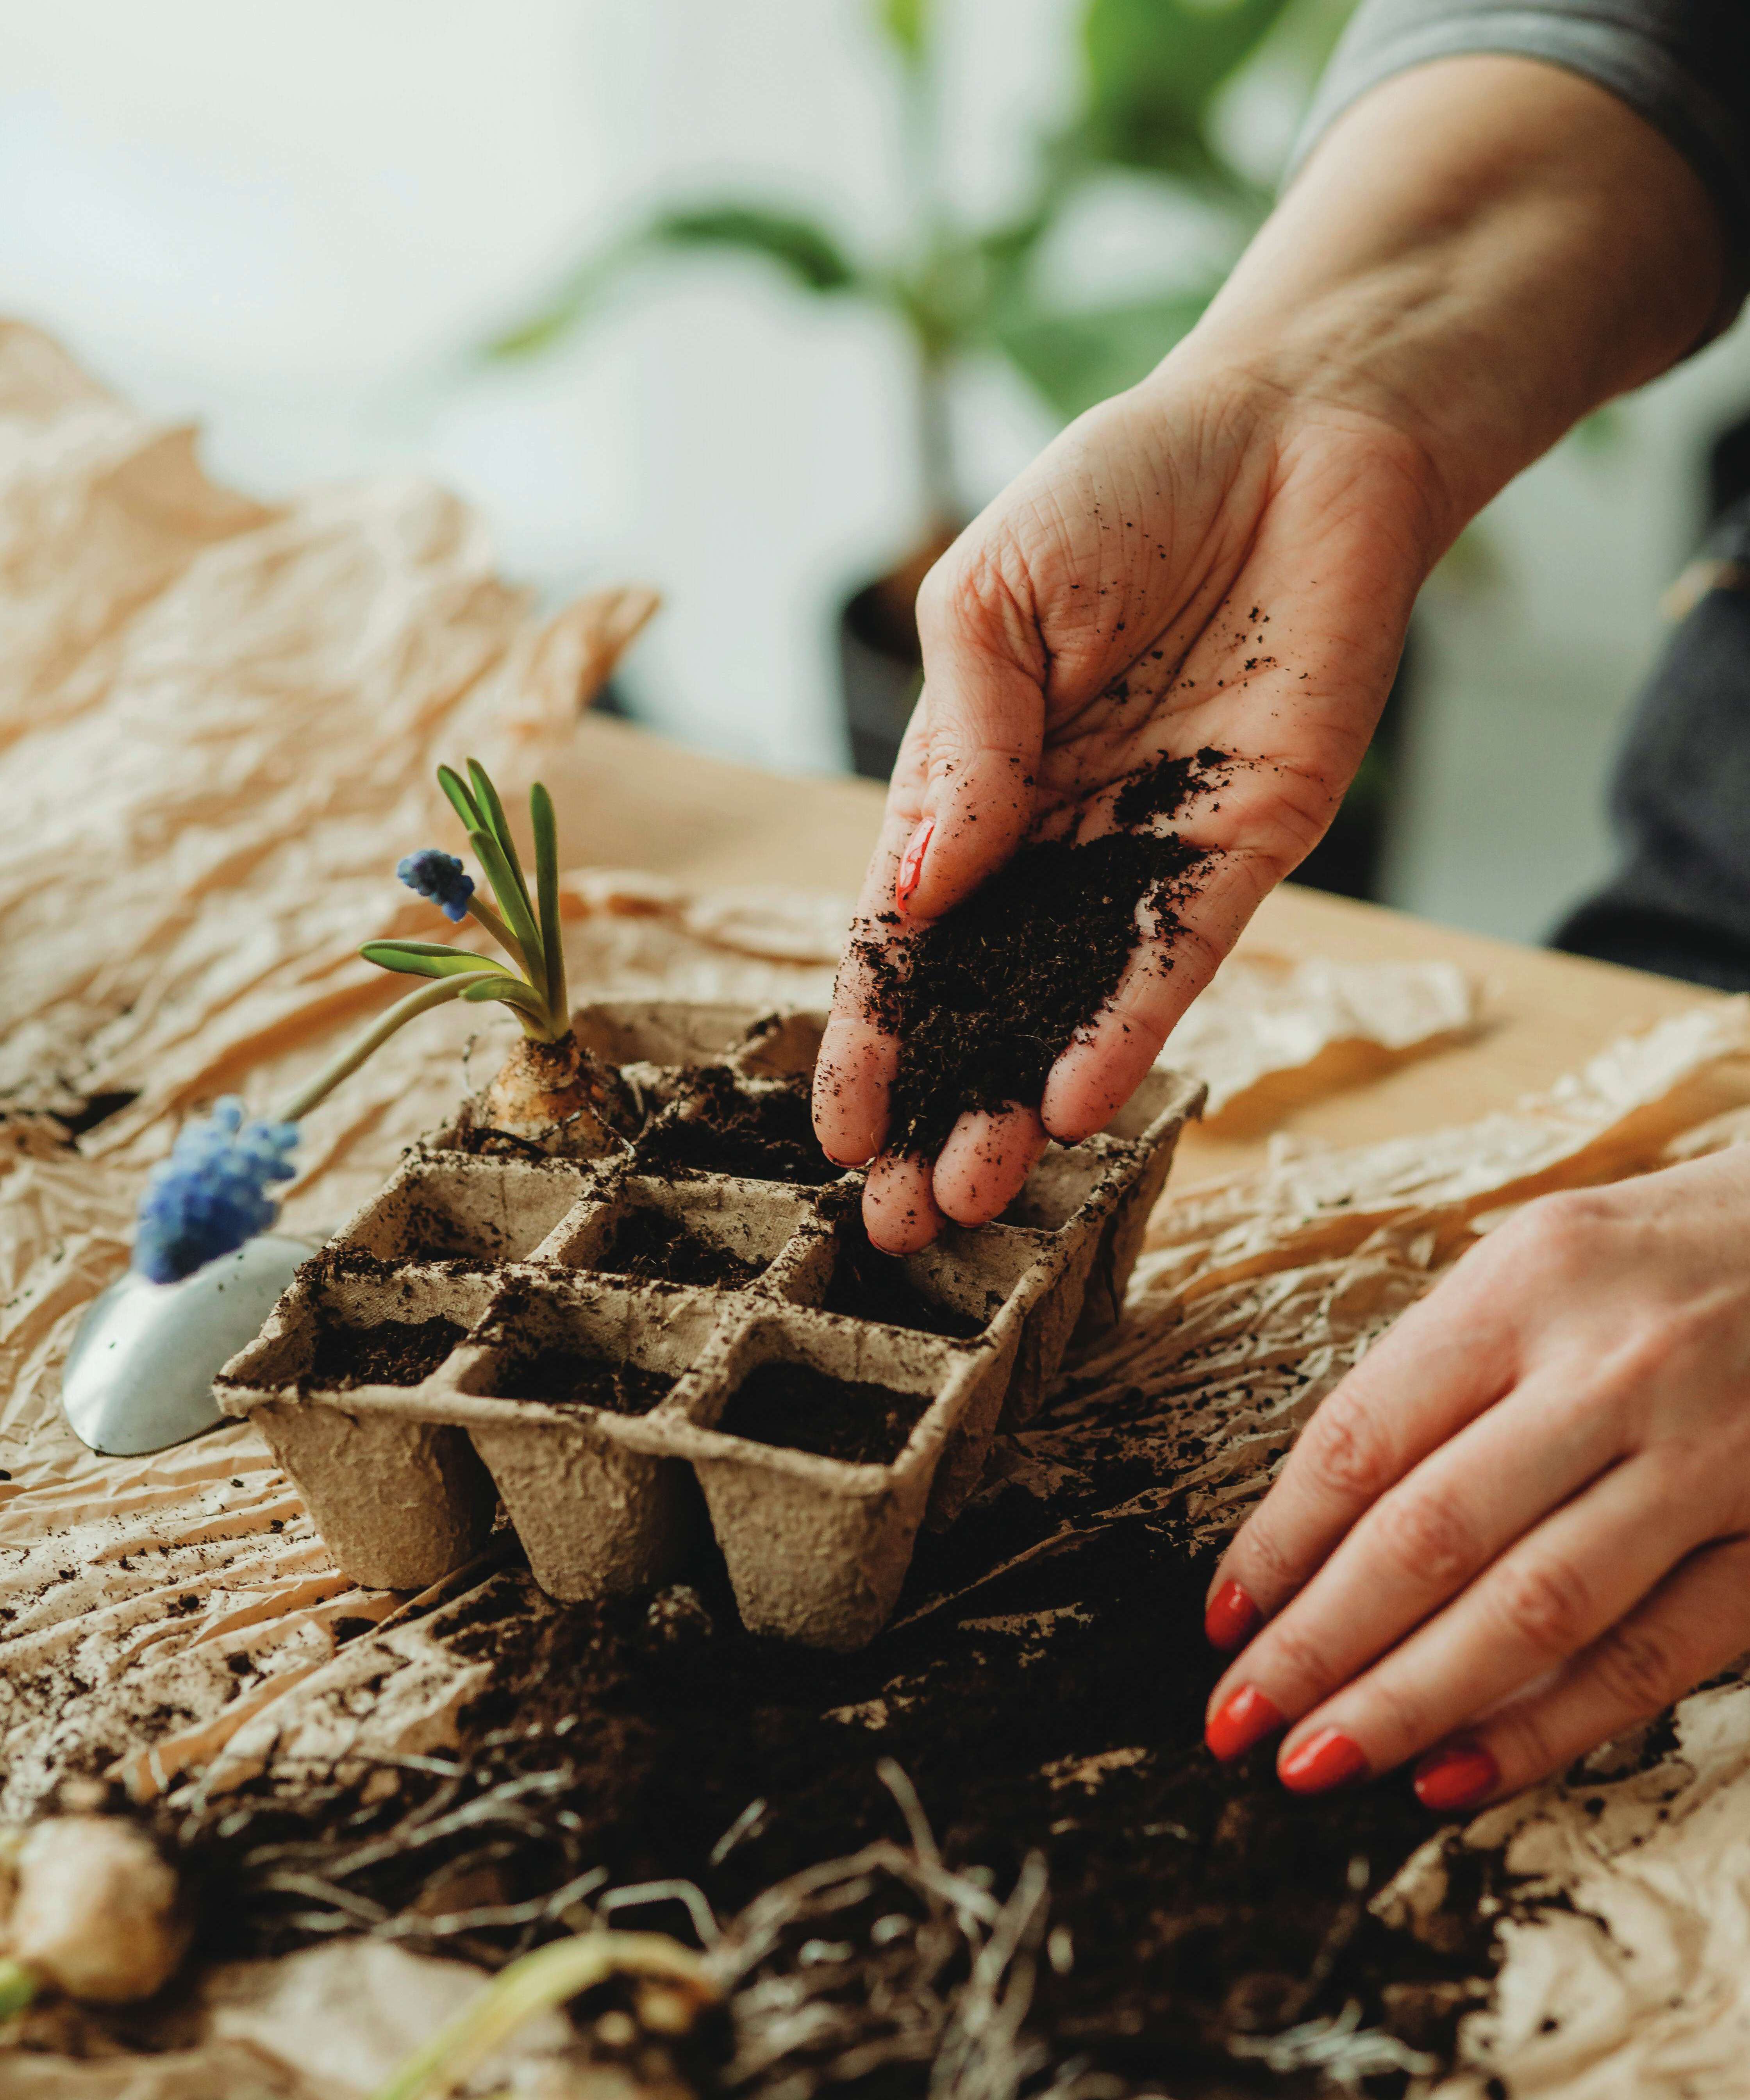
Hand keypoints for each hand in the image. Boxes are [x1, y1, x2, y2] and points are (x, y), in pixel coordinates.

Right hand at [812, 356, 1434, 1248]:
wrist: (1296, 429)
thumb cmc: (1126, 486)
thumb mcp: (993, 597)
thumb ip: (961, 742)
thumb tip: (917, 889)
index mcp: (972, 779)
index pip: (904, 932)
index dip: (871, 1032)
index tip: (837, 1130)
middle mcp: (1054, 836)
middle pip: (983, 998)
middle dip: (938, 1108)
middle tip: (900, 1219)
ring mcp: (1149, 849)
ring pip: (1071, 1005)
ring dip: (1021, 1102)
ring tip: (974, 1194)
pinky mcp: (1247, 844)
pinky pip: (1179, 956)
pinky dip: (1127, 1027)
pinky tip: (1076, 1101)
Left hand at [1201, 1149, 1749, 1808]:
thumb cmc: (1663, 1257)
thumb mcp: (1538, 1262)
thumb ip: (1442, 1374)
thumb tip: (1317, 1522)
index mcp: (1527, 1283)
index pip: (1364, 1438)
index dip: (1278, 1543)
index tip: (1220, 1622)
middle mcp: (1612, 1369)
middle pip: (1430, 1533)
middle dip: (1316, 1643)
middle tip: (1234, 1720)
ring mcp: (1707, 1458)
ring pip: (1532, 1609)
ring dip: (1408, 1701)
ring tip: (1314, 1763)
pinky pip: (1651, 1656)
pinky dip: (1549, 1728)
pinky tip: (1458, 1774)